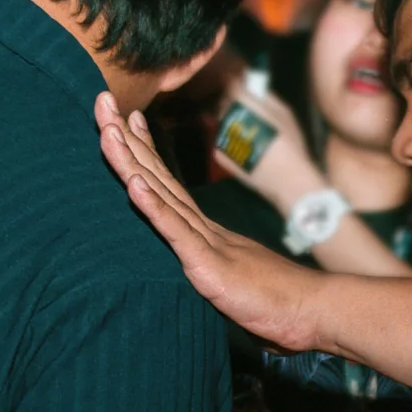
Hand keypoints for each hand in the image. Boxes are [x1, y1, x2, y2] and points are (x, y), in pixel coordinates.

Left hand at [99, 99, 327, 350]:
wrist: (310, 311)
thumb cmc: (274, 299)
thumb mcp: (232, 278)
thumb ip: (213, 264)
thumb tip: (201, 261)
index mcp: (203, 230)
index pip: (166, 183)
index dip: (143, 150)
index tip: (125, 119)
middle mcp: (201, 226)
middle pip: (156, 175)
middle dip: (126, 138)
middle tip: (101, 101)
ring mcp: (204, 241)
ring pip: (160, 194)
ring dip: (132, 162)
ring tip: (108, 130)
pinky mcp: (207, 264)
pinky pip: (176, 232)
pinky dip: (154, 207)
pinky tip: (134, 185)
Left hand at [214, 87, 324, 211]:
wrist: (286, 180)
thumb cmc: (291, 143)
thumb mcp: (285, 112)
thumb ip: (265, 96)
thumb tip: (251, 85)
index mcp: (243, 102)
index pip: (231, 83)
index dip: (238, 83)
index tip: (245, 86)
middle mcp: (226, 116)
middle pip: (225, 103)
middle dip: (234, 103)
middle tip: (251, 112)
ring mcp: (220, 137)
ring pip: (223, 121)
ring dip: (233, 122)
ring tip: (251, 133)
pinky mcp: (219, 154)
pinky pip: (223, 139)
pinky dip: (231, 139)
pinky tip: (247, 148)